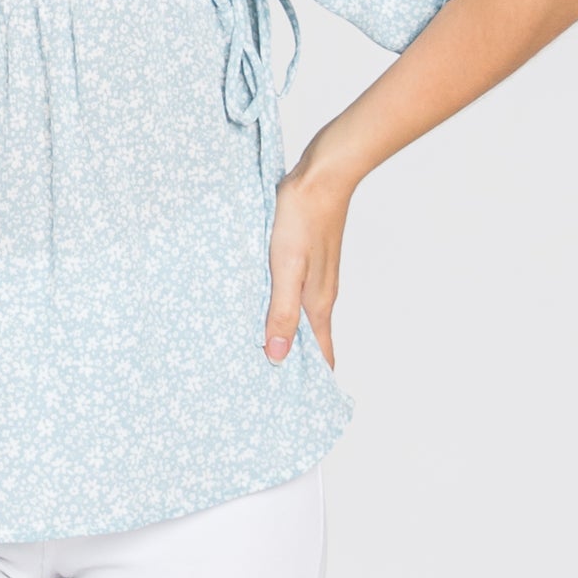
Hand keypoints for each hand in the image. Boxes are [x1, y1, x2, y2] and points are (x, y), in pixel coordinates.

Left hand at [261, 153, 353, 369]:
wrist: (321, 176)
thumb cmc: (302, 218)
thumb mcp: (286, 267)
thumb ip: (281, 310)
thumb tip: (278, 355)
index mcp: (318, 303)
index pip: (322, 355)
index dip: (308, 380)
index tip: (289, 401)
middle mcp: (320, 295)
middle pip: (311, 340)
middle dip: (292, 361)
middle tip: (262, 381)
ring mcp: (315, 277)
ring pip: (300, 316)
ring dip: (284, 334)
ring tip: (256, 349)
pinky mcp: (306, 260)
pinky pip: (293, 294)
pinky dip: (279, 308)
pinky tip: (259, 305)